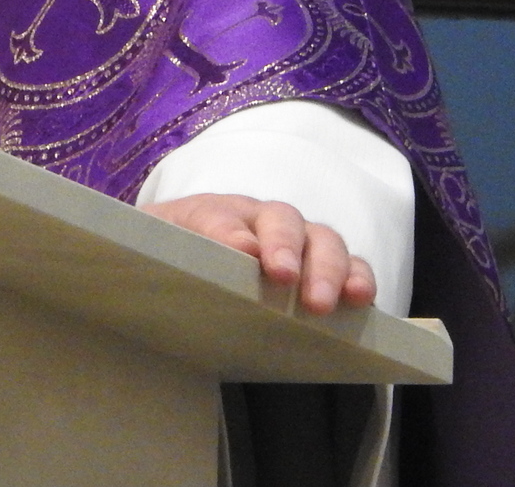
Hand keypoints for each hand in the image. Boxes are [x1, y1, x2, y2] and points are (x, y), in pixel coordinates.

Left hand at [143, 193, 376, 313]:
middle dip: (285, 246)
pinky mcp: (323, 271)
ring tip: (322, 302)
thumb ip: (156, 248)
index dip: (228, 231)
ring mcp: (297, 242)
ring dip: (327, 267)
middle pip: (280, 219)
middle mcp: (259, 220)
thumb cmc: (172, 258)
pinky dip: (359, 278)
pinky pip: (351, 266)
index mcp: (212, 212)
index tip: (241, 252)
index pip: (218, 215)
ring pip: (322, 238)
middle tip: (283, 278)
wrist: (186, 266)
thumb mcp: (154, 250)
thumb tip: (176, 258)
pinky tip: (360, 300)